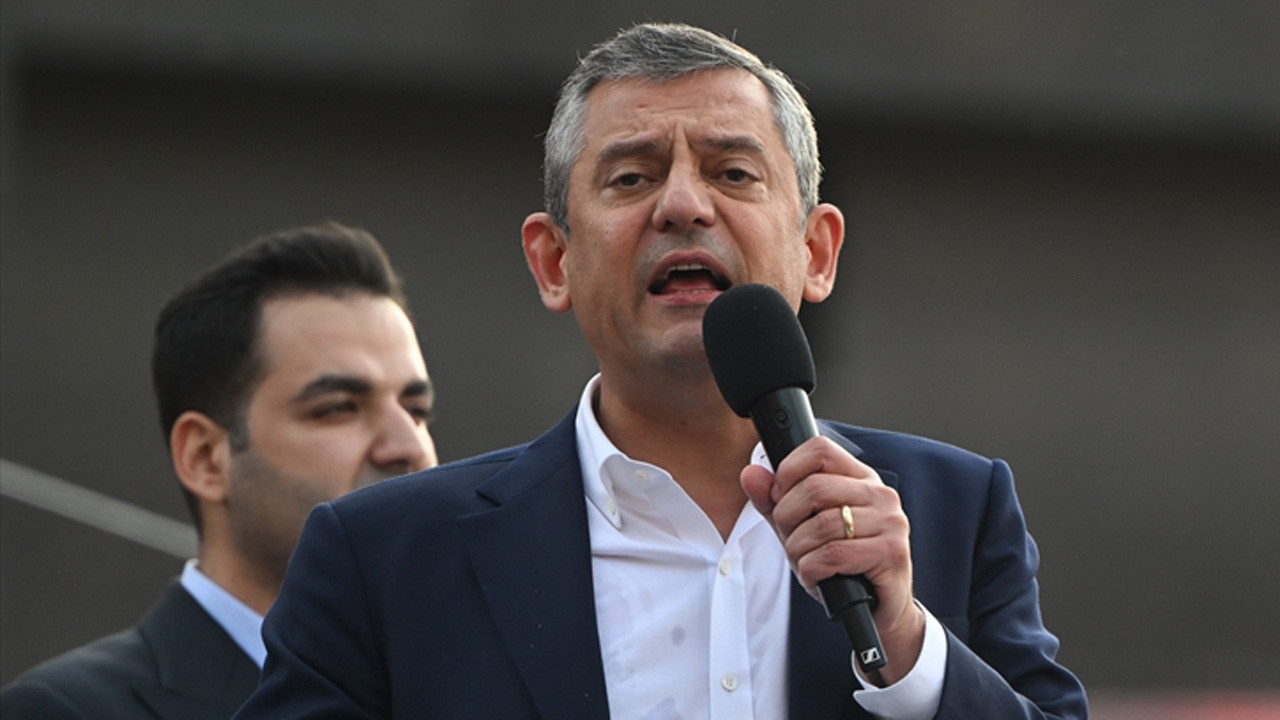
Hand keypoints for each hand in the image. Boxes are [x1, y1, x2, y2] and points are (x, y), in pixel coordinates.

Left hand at [741, 436, 924, 683]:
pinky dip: (811, 570)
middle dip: (787, 518)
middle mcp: (880, 494)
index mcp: (860, 478)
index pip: (819, 450)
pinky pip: (833, 554)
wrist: (876, 610)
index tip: (780, 498)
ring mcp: (890, 522)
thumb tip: (750, 473)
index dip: (788, 472)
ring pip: (821, 524)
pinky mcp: (891, 552)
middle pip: (814, 487)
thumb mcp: (800, 529)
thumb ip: (774, 502)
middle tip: (789, 539)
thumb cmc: (840, 565)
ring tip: (804, 562)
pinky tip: (816, 576)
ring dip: (798, 550)